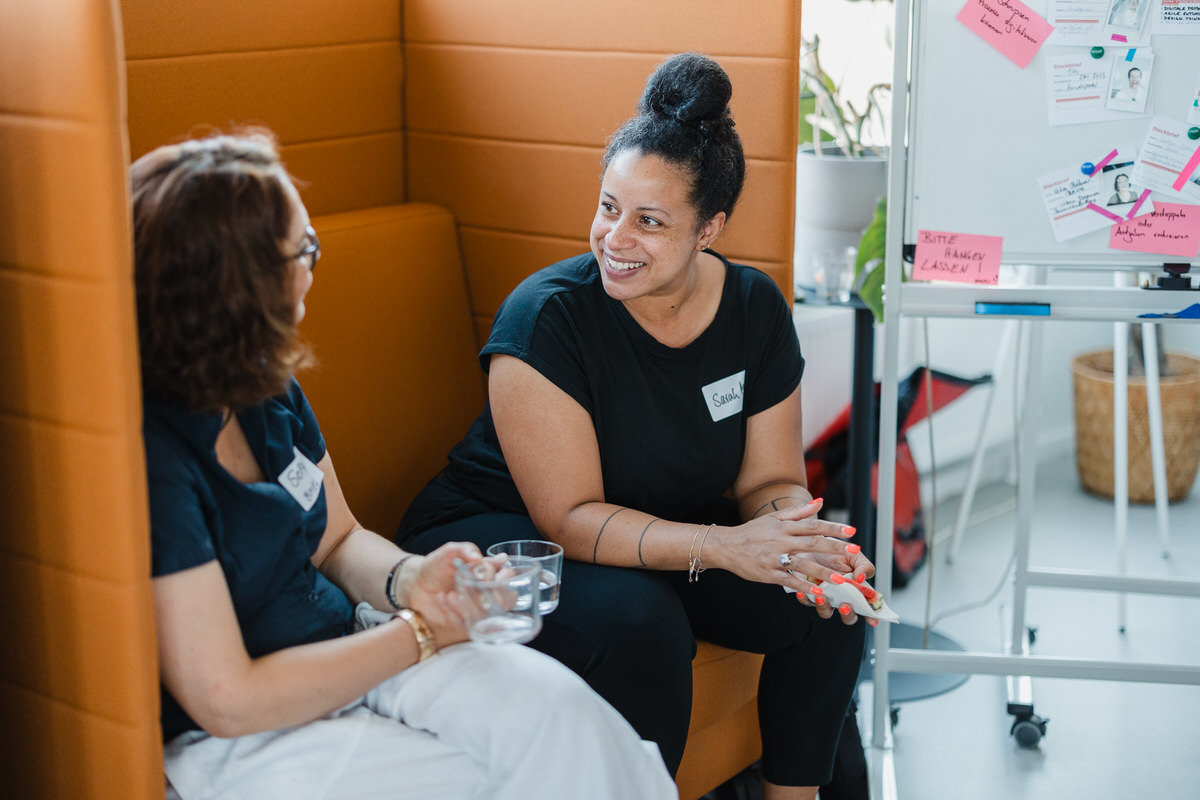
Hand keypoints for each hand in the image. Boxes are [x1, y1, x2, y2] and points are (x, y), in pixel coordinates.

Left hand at [395, 542, 503, 647]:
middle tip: (470, 586)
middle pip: (505, 600)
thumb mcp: (450, 551)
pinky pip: (468, 623)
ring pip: (486, 614)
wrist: (416, 583)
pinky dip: (454, 611)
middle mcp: (486, 592)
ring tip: (451, 593)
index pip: (507, 577)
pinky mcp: (464, 622)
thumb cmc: (436, 565)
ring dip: (469, 603)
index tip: (484, 574)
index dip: (502, 577)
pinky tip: (443, 599)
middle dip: (488, 595)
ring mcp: (476, 609)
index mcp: (488, 573)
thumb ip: (467, 550)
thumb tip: (488, 558)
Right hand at [708, 500, 856, 585]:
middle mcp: (780, 541)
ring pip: (802, 564)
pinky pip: (788, 581)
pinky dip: (803, 587)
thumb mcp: (774, 518)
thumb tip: (820, 502)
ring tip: (841, 579)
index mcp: (783, 527)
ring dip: (823, 572)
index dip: (833, 528)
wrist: (725, 546)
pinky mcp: (768, 574)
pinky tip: (818, 592)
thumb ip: (798, 512)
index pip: (812, 525)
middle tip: (854, 551)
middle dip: (834, 547)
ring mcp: (774, 558)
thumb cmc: (752, 532)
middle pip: (811, 543)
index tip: (851, 531)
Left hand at [793, 538, 876, 625]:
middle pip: (848, 616)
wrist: (813, 541)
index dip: (871, 616)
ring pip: (826, 612)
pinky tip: (802, 592)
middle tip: (845, 605)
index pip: (866, 608)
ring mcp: (825, 597)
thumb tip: (861, 578)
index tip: (873, 619)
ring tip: (822, 596)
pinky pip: (806, 601)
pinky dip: (805, 598)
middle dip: (848, 614)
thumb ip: (864, 567)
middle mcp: (841, 597)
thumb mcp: (854, 555)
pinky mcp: (808, 593)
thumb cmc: (836, 550)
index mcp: (856, 591)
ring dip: (825, 607)